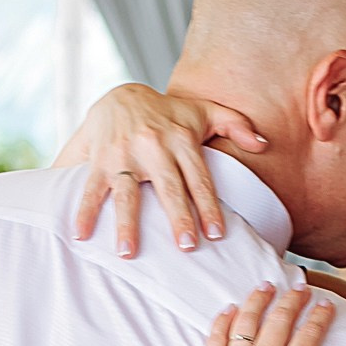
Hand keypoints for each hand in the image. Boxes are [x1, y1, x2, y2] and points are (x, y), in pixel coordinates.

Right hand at [54, 84, 267, 253]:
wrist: (120, 94)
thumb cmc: (168, 113)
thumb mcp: (203, 111)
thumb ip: (236, 125)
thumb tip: (263, 144)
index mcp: (180, 140)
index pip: (199, 178)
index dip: (208, 205)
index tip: (216, 233)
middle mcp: (153, 147)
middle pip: (168, 188)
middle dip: (177, 217)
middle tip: (185, 246)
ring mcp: (124, 155)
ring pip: (127, 192)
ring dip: (126, 223)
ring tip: (128, 252)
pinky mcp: (99, 159)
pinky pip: (92, 187)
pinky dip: (85, 210)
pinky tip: (81, 234)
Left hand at [204, 284, 345, 345]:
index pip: (309, 332)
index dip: (320, 315)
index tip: (326, 304)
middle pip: (278, 319)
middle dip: (291, 299)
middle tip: (299, 287)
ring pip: (244, 322)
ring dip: (257, 300)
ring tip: (265, 287)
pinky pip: (215, 340)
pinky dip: (222, 321)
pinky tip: (230, 310)